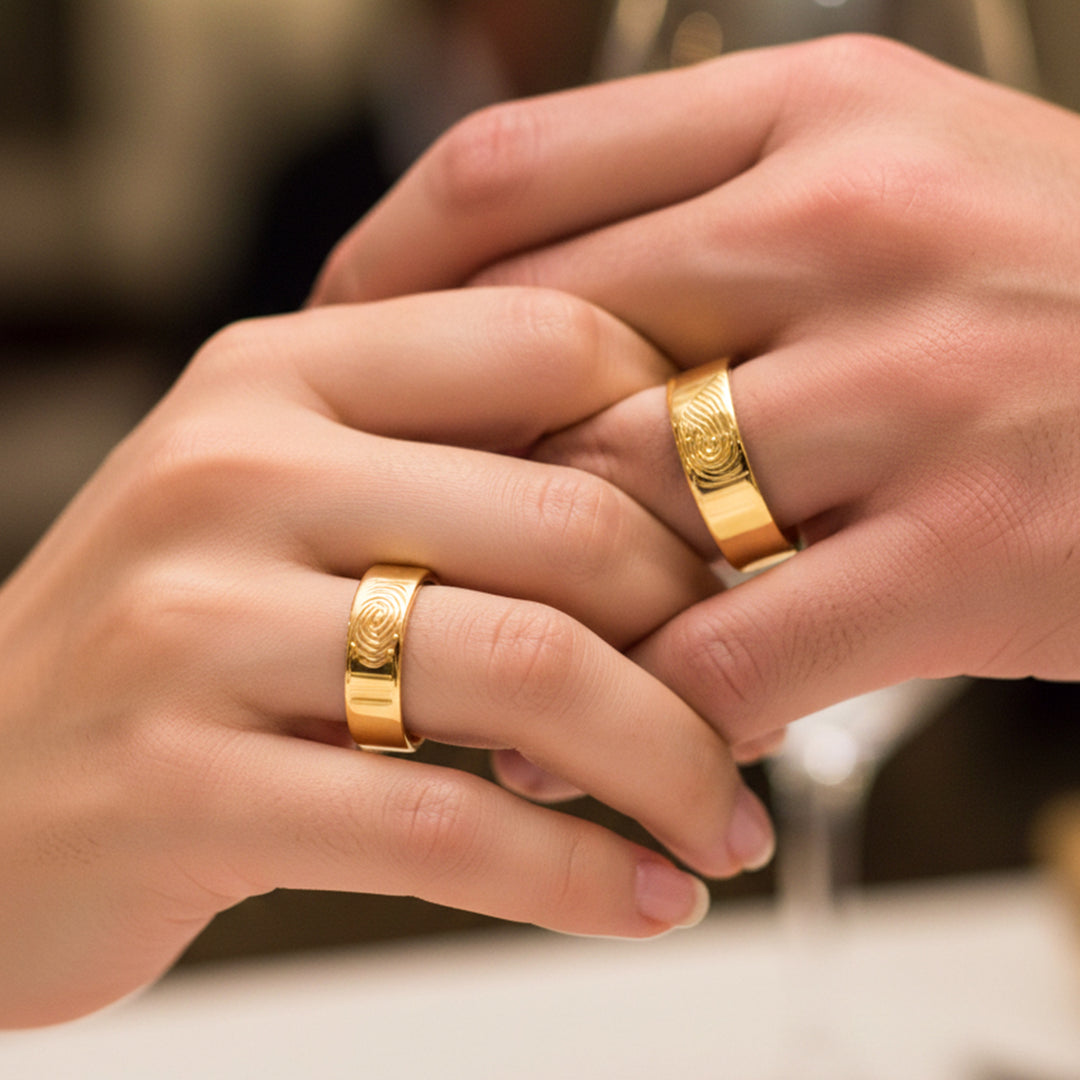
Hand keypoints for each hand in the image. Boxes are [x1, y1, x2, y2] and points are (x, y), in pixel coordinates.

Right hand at [0, 287, 772, 1027]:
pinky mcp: (176, 784)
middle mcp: (236, 467)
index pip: (556, 345)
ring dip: (672, 767)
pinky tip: (645, 901)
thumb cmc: (175, 638)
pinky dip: (578, 877)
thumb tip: (682, 532)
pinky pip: (443, 826)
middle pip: (573, 524)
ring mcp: (194, 623)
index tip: (746, 554)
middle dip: (709, 640)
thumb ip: (453, 476)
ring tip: (725, 829)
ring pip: (529, 672)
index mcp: (284, 373)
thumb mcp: (288, 502)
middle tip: (761, 718)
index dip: (684, 450)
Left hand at [311, 34, 1079, 749]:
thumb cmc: (1053, 281)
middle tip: (371, 533)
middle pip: (534, 350)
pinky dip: (633, 712)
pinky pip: (725, 652)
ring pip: (616, 505)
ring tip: (456, 657)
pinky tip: (582, 756)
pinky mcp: (976, 552)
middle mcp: (849, 230)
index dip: (379, 272)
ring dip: (519, 599)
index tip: (333, 348)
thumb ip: (707, 213)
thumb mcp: (885, 173)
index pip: (506, 175)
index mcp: (809, 114)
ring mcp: (914, 391)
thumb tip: (519, 309)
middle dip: (429, 459)